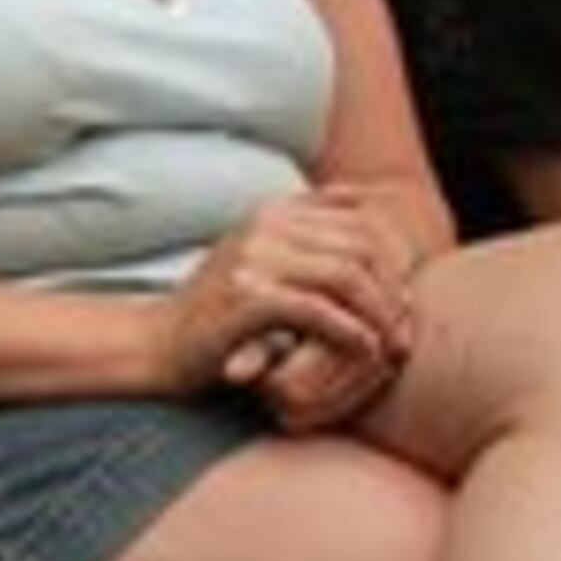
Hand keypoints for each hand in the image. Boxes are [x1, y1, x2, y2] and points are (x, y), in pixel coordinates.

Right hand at [179, 188, 420, 423]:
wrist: (153, 346)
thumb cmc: (214, 317)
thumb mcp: (260, 263)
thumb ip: (304, 238)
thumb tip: (361, 208)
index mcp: (273, 211)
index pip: (361, 218)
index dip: (395, 257)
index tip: (405, 297)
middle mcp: (265, 225)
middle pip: (361, 245)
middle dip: (395, 288)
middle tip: (406, 329)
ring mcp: (254, 258)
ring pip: (347, 276)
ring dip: (379, 314)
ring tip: (391, 346)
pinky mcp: (247, 297)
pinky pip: (319, 311)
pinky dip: (350, 333)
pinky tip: (363, 353)